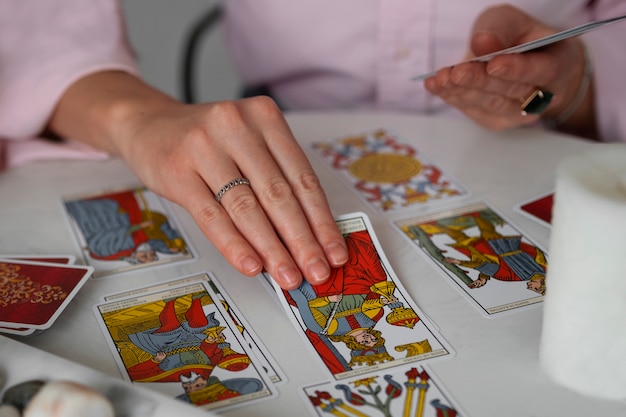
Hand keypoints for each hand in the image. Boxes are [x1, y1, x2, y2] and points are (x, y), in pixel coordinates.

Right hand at [48, 72, 348, 289]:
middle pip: (278, 194)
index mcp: (265, 117)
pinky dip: (234, 244)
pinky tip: (251, 265)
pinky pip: (212, 215)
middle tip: (316, 272)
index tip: (334, 252)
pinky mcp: (178, 170)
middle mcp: (237, 126)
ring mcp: (204, 146)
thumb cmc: (208, 141)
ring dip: (272, 248)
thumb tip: (309, 237)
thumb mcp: (248, 144)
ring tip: (288, 276)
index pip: (303, 177)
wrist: (148, 124)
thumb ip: (276, 180)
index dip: (321, 220)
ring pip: (247, 207)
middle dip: (302, 240)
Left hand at [424, 4, 595, 138]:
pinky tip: (436, 85)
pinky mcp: (495, 120)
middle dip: (480, 81)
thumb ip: (500, 28)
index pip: (540, 71)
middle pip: (510, 91)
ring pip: (490, 104)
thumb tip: (482, 44)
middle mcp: (542, 95)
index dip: (516, 69)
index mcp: (559, 65)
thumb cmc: (521, 40)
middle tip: (457, 72)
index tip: (494, 64)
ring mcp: (518, 113)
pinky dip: (451, 97)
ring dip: (462, 91)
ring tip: (442, 78)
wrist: (519, 64)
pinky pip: (472, 110)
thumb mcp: (513, 22)